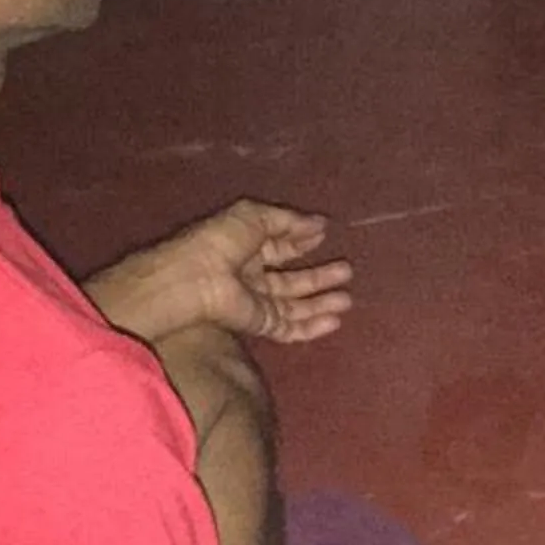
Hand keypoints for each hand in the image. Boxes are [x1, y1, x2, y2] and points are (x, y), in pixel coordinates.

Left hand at [88, 199, 355, 346]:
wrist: (197, 278)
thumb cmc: (220, 240)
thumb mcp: (254, 216)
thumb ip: (289, 220)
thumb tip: (321, 223)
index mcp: (245, 246)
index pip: (279, 245)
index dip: (301, 241)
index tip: (326, 235)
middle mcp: (251, 275)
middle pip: (291, 279)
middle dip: (319, 276)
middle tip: (347, 270)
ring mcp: (256, 302)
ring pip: (294, 305)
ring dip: (321, 301)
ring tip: (348, 297)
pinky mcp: (259, 324)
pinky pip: (289, 327)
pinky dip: (312, 327)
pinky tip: (336, 320)